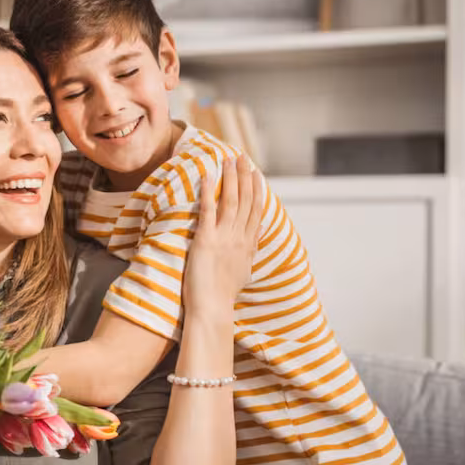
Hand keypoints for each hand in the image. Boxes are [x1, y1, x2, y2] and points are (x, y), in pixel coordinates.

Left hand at [183, 155, 263, 319]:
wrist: (212, 308)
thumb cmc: (222, 295)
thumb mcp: (242, 272)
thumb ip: (247, 253)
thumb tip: (252, 242)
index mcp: (248, 245)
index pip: (256, 211)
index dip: (257, 189)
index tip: (257, 172)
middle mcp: (239, 238)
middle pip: (246, 200)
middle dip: (245, 176)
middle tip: (243, 156)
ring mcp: (224, 238)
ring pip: (231, 201)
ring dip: (231, 178)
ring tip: (229, 158)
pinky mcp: (206, 240)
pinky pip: (209, 211)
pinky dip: (209, 192)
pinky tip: (208, 176)